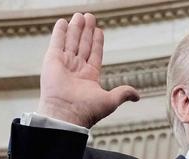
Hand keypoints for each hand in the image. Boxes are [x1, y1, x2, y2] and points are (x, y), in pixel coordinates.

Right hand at [37, 12, 139, 127]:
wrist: (66, 114)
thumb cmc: (87, 110)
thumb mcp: (110, 100)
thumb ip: (123, 93)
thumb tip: (137, 96)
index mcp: (90, 77)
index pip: (95, 54)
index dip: (97, 42)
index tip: (99, 30)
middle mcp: (76, 69)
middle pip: (83, 45)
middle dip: (86, 31)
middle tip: (90, 16)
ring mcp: (64, 64)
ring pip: (71, 41)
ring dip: (76, 28)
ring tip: (80, 15)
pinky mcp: (52, 60)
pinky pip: (57, 42)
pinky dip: (60, 32)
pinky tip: (63, 22)